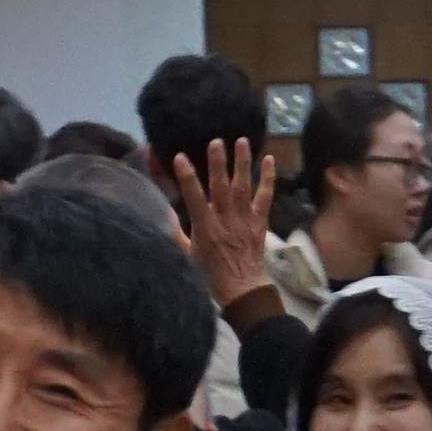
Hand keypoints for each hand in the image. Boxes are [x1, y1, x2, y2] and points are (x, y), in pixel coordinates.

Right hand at [167, 139, 278, 314]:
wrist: (242, 289)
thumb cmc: (210, 273)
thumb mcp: (187, 254)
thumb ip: (175, 232)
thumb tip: (162, 212)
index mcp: (205, 229)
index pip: (194, 199)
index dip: (187, 178)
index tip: (181, 157)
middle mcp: (225, 221)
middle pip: (221, 188)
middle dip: (218, 164)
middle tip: (217, 141)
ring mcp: (244, 220)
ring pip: (243, 188)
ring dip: (242, 164)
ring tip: (242, 141)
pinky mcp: (259, 222)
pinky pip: (264, 198)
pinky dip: (268, 179)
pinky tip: (269, 160)